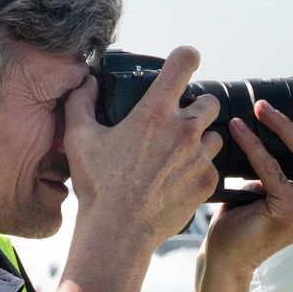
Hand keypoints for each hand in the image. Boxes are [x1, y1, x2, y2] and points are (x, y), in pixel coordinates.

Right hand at [62, 45, 221, 253]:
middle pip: (209, 101)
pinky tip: (178, 180)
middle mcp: (184, 129)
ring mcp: (199, 156)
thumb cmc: (97, 186)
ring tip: (177, 156)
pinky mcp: (207, 181)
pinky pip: (212, 166)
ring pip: (214, 135)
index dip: (186, 58)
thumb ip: (81, 102)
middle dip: (196, 108)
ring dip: (200, 141)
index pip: (185, 60)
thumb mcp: (78, 138)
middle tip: (177, 123)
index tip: (184, 65)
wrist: (118, 233)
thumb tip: (85, 81)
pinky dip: (199, 170)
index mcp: (155, 111)